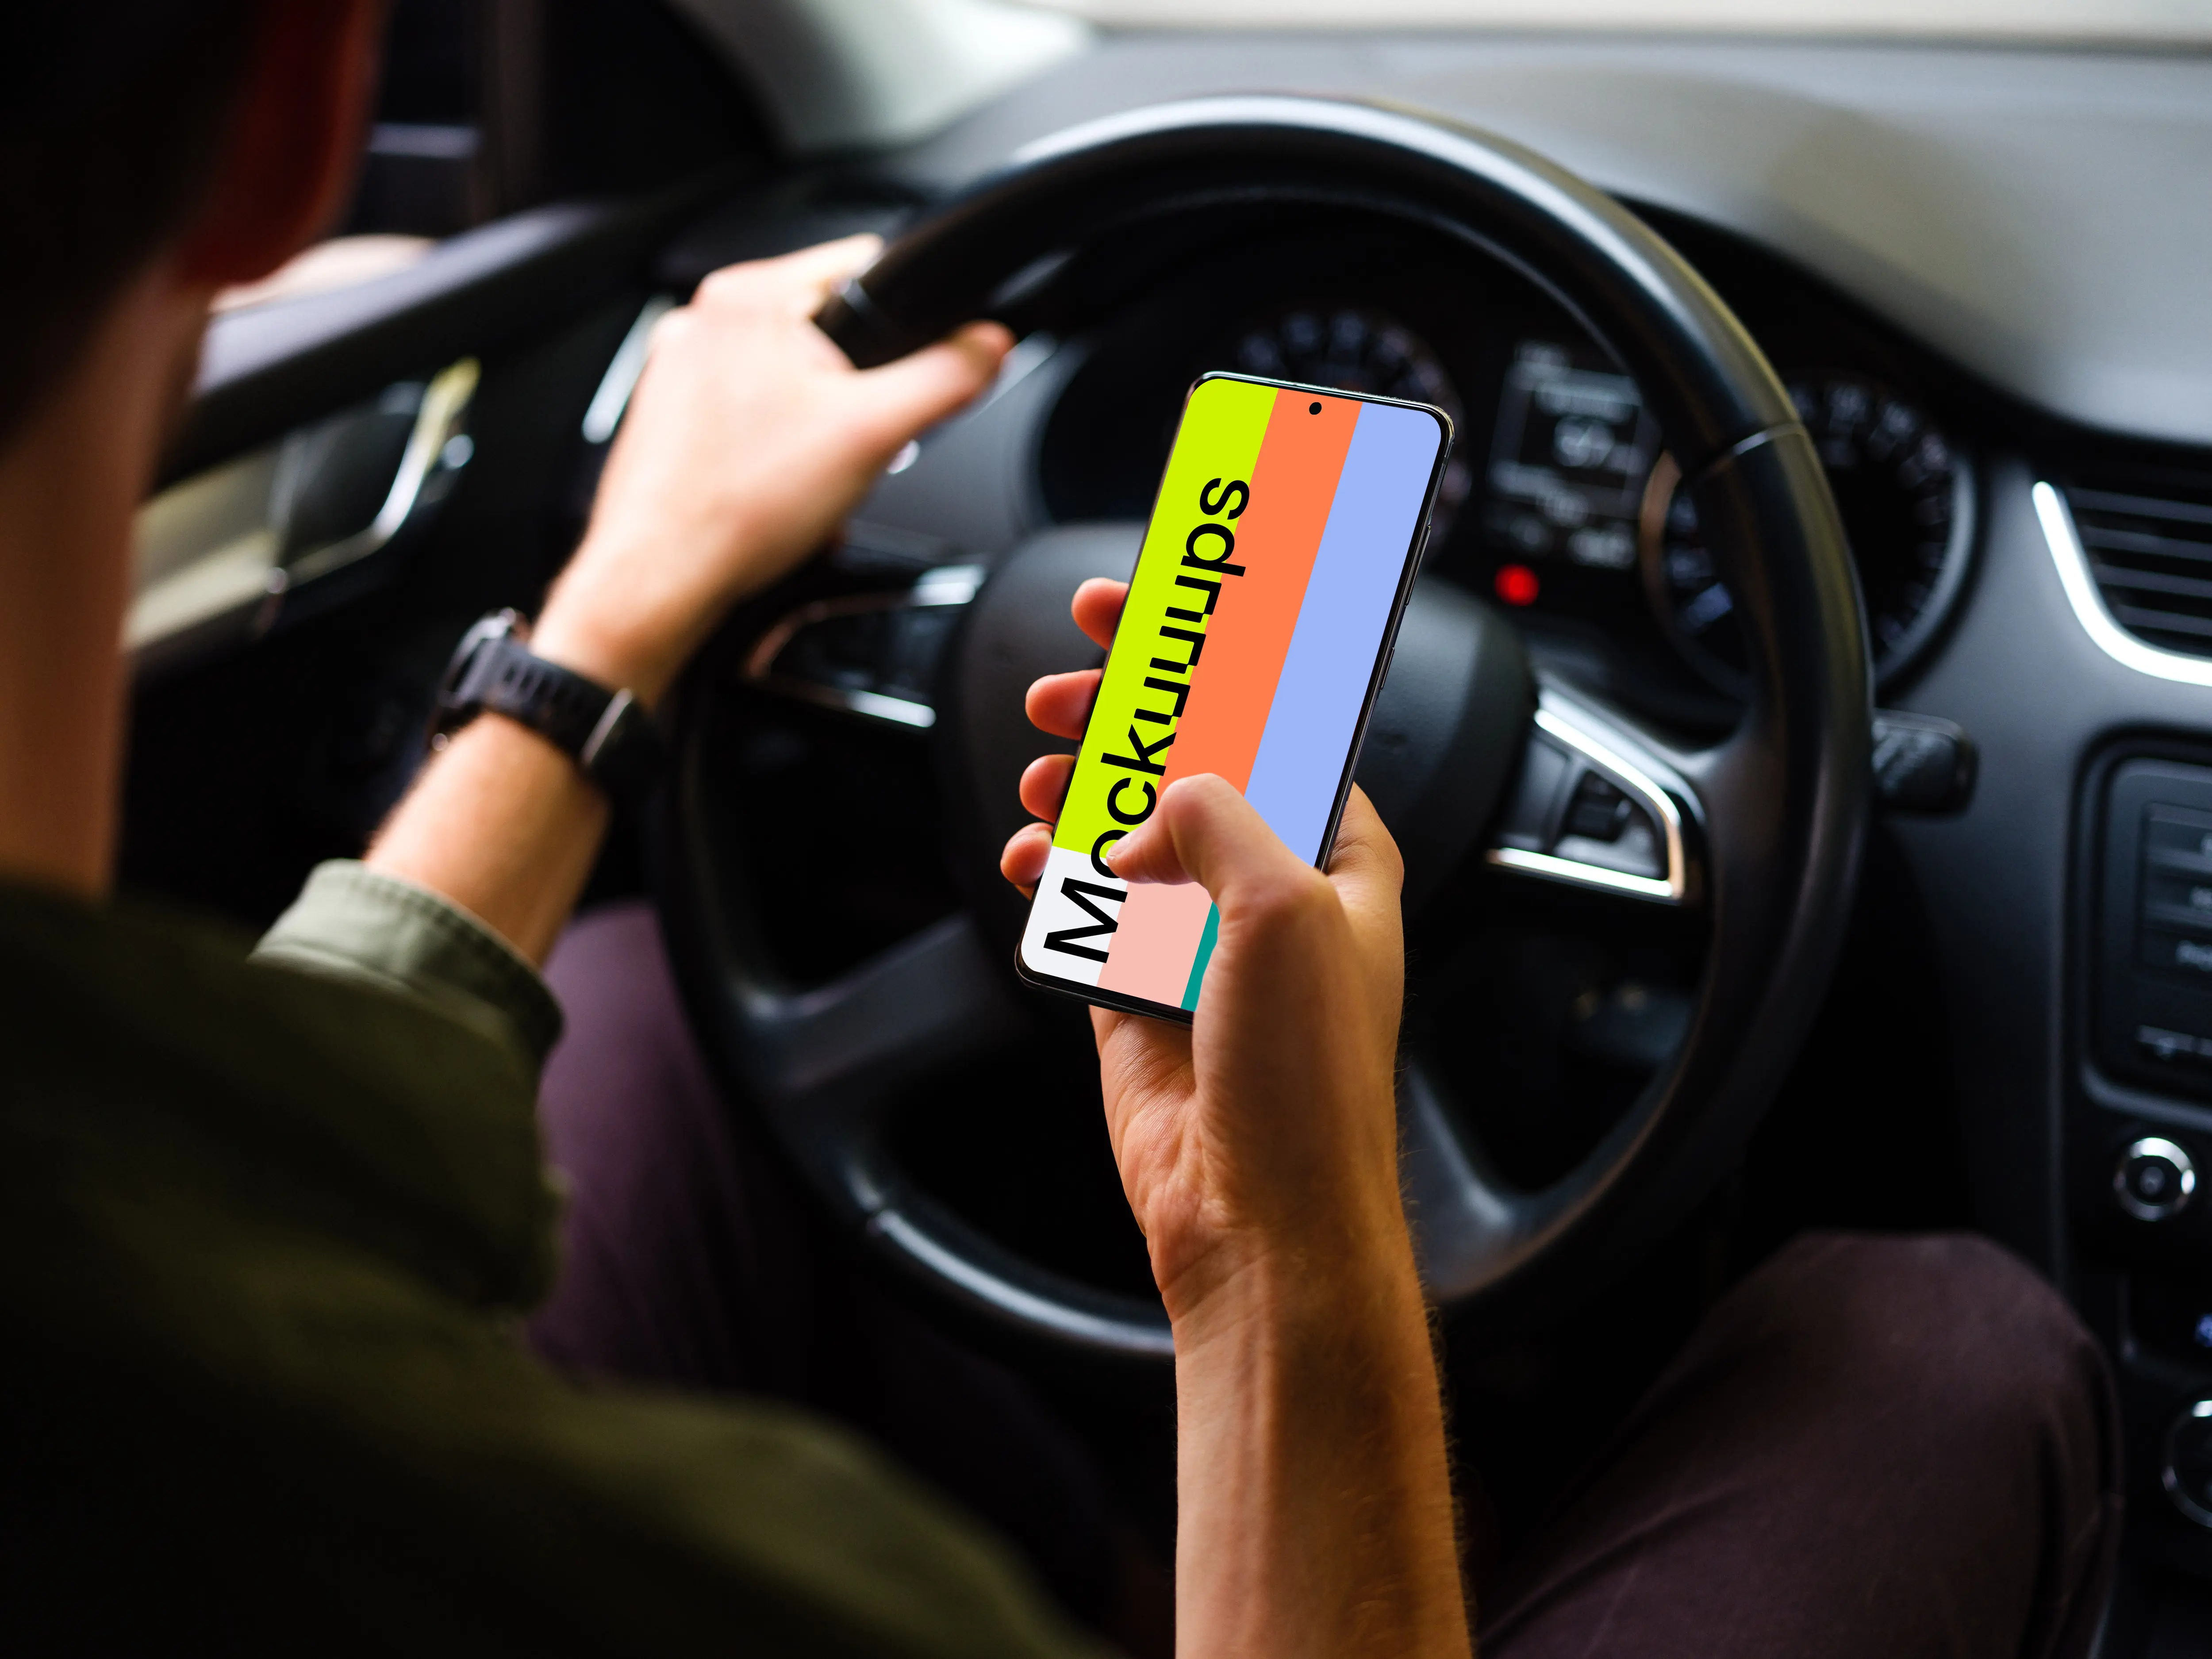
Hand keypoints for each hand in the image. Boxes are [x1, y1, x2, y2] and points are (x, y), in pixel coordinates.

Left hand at [532, 235, 1012, 703]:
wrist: (660, 580)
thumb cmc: (736, 507)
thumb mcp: (873, 434)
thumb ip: (945, 380)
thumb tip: (988, 345)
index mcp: (747, 296)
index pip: (862, 267)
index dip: (910, 319)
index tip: (910, 373)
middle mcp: (703, 321)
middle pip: (828, 331)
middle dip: (857, 391)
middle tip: (849, 443)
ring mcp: (680, 368)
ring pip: (791, 379)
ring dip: (819, 425)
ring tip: (806, 474)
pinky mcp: (672, 416)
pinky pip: (753, 417)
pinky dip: (776, 451)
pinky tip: (775, 489)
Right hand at [1000, 578, 1410, 1321]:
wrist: (1257, 1214)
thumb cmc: (1307, 1079)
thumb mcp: (1283, 906)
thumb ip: (1219, 816)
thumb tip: (1158, 799)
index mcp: (1338, 855)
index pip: (1279, 726)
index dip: (1220, 662)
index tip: (1161, 614)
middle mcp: (1272, 890)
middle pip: (1189, 767)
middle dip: (1126, 719)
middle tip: (1068, 685)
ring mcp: (1202, 939)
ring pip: (1128, 830)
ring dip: (1080, 791)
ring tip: (1041, 771)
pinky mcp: (1139, 991)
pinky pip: (1086, 908)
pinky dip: (1053, 875)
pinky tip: (1032, 857)